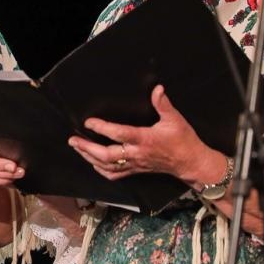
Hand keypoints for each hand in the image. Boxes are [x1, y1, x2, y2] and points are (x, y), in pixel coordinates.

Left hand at [71, 85, 216, 182]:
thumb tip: (157, 88)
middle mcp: (136, 153)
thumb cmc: (183, 140)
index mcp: (144, 139)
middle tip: (73, 140)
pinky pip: (115, 174)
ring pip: (107, 166)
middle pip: (107, 155)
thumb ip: (164, 104)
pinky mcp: (136, 170)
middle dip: (87, 148)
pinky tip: (93, 164)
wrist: (190, 163)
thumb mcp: (175, 120)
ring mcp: (135, 164)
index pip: (119, 134)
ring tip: (77, 149)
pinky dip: (101, 170)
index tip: (89, 122)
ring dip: (89, 158)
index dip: (103, 128)